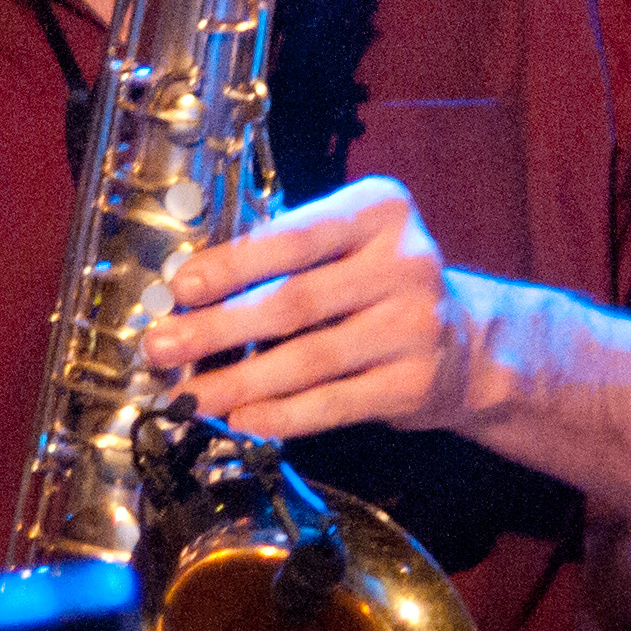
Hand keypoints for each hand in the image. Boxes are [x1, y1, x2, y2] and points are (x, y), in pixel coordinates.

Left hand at [138, 176, 473, 438]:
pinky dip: (284, 415)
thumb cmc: (378, 287)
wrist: (467, 345)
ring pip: (310, 359)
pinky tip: (243, 419)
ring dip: (240, 380)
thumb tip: (192, 291)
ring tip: (189, 395)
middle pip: (295, 300)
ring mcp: (416, 326)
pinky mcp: (416, 384)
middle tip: (164, 347)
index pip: (295, 236)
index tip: (181, 286)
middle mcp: (405, 263)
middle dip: (219, 328)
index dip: (233, 264)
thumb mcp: (347, 246)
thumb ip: (285, 255)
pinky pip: (335, 402)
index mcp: (380, 211)